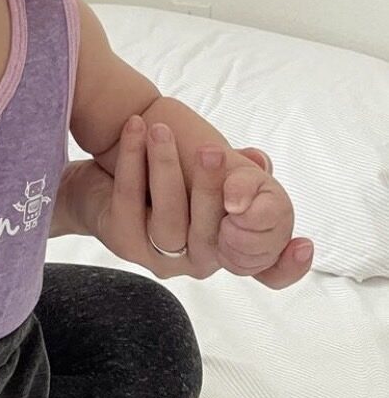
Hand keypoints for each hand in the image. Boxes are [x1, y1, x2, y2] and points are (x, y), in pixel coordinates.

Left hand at [63, 117, 312, 288]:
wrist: (95, 184)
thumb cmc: (159, 180)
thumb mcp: (202, 173)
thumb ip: (234, 170)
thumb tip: (258, 158)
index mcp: (226, 248)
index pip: (264, 269)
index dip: (286, 264)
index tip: (303, 242)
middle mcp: (198, 261)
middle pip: (214, 231)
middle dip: (212, 187)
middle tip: (209, 150)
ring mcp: (158, 256)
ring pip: (169, 216)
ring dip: (164, 166)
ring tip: (159, 128)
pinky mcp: (121, 240)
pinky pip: (130, 200)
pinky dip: (133, 160)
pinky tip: (134, 129)